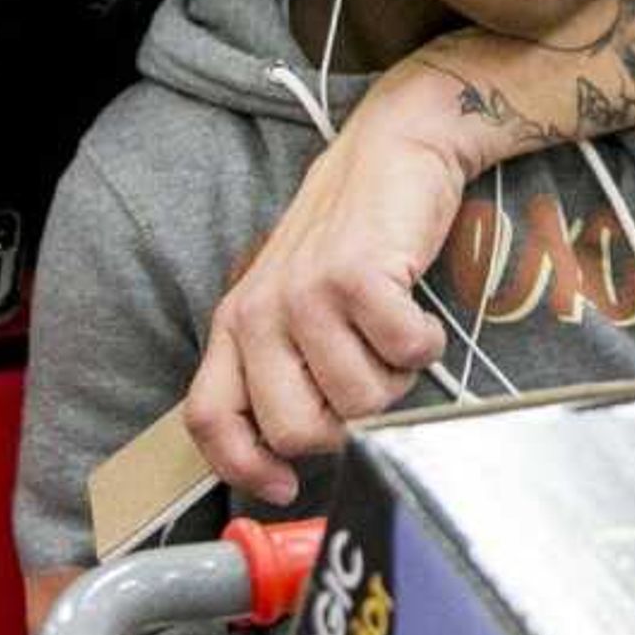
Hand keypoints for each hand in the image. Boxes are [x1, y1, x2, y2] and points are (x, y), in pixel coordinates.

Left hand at [184, 69, 464, 503]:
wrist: (392, 148)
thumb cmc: (351, 236)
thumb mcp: (293, 301)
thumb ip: (281, 366)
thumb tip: (294, 453)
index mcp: (236, 324)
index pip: (209, 418)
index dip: (242, 465)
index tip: (285, 486)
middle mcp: (260, 312)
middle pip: (296, 430)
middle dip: (349, 426)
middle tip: (369, 381)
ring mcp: (305, 293)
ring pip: (360, 400)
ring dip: (395, 379)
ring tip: (393, 335)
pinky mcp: (356, 275)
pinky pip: (403, 352)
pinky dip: (424, 344)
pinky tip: (418, 316)